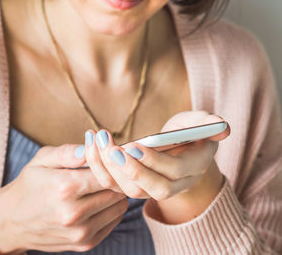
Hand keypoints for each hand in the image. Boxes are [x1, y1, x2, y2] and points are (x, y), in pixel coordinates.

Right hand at [0, 144, 127, 253]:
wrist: (12, 222)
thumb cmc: (29, 185)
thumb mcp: (42, 160)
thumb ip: (67, 152)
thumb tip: (90, 146)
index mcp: (64, 187)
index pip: (107, 173)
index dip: (112, 163)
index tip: (110, 157)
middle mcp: (73, 213)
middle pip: (117, 190)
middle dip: (115, 178)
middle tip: (108, 170)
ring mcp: (80, 232)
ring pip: (119, 207)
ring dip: (115, 195)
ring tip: (100, 186)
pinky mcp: (84, 244)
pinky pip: (113, 222)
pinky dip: (110, 210)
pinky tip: (96, 202)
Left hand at [84, 111, 229, 222]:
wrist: (178, 150)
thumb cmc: (189, 132)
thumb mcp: (200, 123)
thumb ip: (209, 123)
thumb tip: (222, 127)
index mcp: (191, 169)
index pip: (172, 173)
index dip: (153, 161)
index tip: (133, 145)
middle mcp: (171, 185)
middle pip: (148, 188)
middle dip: (128, 168)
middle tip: (110, 147)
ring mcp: (148, 189)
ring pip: (125, 189)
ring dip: (107, 166)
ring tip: (97, 139)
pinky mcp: (129, 185)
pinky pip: (110, 182)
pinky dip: (96, 165)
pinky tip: (89, 141)